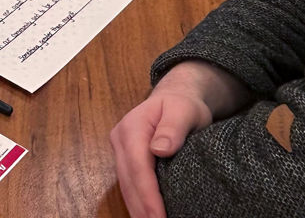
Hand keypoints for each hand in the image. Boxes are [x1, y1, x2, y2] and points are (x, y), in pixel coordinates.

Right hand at [111, 61, 245, 217]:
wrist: (175, 98)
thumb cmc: (183, 105)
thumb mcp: (184, 110)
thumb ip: (172, 128)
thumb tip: (159, 149)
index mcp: (131, 128)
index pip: (138, 167)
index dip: (148, 196)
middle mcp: (120, 140)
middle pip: (128, 181)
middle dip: (141, 209)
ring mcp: (120, 151)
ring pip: (126, 186)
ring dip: (137, 209)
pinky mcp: (126, 160)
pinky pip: (129, 185)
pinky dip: (138, 203)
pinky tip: (147, 216)